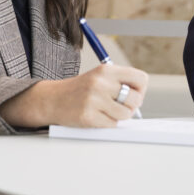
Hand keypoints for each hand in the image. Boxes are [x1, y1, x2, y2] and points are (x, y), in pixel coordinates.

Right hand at [0, 64, 147, 128]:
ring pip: (126, 114)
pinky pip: (112, 125)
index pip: (141, 79)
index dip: (140, 90)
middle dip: (131, 106)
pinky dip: (107, 123)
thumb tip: (140, 98)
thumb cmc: (81, 90)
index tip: (132, 94)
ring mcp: (94, 100)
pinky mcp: (88, 116)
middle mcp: (101, 83)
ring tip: (107, 111)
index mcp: (106, 70)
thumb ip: (120, 82)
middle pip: (136, 99)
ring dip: (119, 116)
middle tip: (120, 106)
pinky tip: (97, 117)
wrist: (52, 99)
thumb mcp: (100, 77)